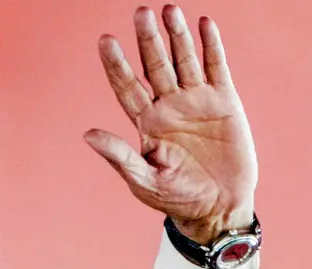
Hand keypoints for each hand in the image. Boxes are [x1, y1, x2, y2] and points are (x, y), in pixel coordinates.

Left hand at [86, 5, 257, 244]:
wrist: (218, 207)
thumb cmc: (176, 199)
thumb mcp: (144, 181)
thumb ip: (120, 156)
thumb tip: (87, 134)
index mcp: (146, 123)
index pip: (127, 86)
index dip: (117, 64)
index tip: (105, 40)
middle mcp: (169, 106)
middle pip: (155, 66)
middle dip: (148, 40)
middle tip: (141, 13)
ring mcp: (196, 100)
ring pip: (184, 60)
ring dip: (177, 35)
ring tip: (169, 10)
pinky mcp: (224, 101)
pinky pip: (217, 67)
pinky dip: (211, 46)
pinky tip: (203, 23)